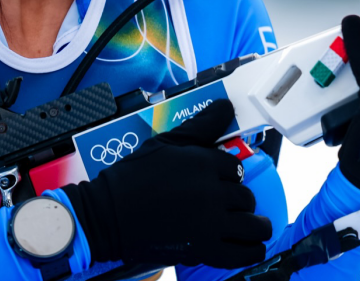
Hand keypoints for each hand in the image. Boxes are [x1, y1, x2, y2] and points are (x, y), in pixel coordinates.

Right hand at [62, 100, 271, 267]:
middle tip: (226, 202)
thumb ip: (201, 125)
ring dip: (254, 223)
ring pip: (253, 224)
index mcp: (204, 163)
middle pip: (245, 196)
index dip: (229, 174)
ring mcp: (210, 224)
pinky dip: (251, 250)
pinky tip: (252, 245)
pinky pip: (242, 253)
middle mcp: (212, 193)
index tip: (222, 180)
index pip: (236, 168)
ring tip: (250, 224)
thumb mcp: (167, 143)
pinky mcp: (203, 250)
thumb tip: (225, 107)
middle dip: (238, 198)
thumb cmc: (133, 177)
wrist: (105, 216)